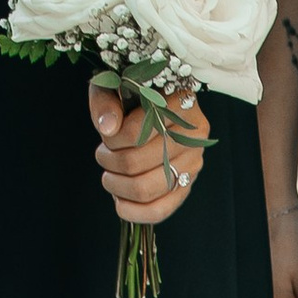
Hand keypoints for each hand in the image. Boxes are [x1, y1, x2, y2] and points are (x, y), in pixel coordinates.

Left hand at [90, 79, 207, 225]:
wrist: (157, 103)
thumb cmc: (132, 94)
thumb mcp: (114, 85)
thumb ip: (106, 101)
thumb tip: (108, 129)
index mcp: (180, 104)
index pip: (136, 132)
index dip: (112, 140)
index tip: (106, 135)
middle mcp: (193, 135)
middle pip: (136, 163)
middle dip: (109, 162)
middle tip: (103, 155)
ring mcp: (193, 162)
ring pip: (146, 189)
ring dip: (117, 186)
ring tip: (109, 174)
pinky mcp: (187, 184)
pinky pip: (161, 210)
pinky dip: (134, 212)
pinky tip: (119, 201)